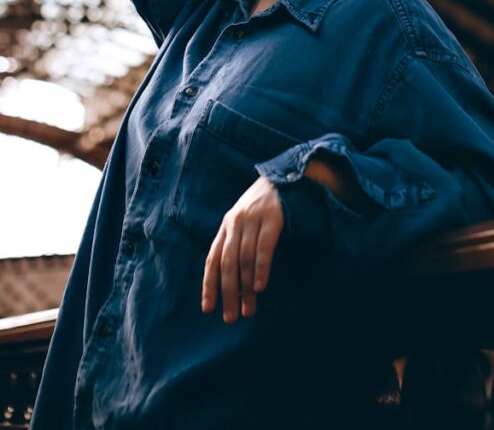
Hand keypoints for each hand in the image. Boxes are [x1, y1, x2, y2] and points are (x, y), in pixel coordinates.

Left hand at [201, 175, 284, 322]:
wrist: (284, 176)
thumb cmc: (263, 205)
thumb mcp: (243, 220)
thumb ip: (235, 243)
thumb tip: (232, 280)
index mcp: (226, 226)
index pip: (212, 259)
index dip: (209, 284)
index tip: (208, 309)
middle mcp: (235, 223)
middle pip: (227, 263)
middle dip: (228, 293)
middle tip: (230, 318)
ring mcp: (253, 220)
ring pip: (245, 259)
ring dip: (245, 288)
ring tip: (248, 309)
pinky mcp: (272, 218)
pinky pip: (263, 247)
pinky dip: (260, 268)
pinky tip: (260, 286)